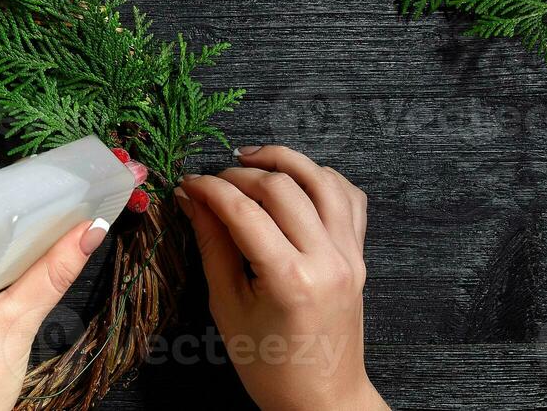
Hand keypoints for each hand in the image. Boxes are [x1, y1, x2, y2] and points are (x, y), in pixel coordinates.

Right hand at [177, 145, 386, 410]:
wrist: (324, 399)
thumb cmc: (269, 365)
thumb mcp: (227, 306)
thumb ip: (212, 245)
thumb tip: (191, 199)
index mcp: (290, 279)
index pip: (244, 210)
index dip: (209, 188)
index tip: (187, 184)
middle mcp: (327, 260)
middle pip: (282, 186)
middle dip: (239, 173)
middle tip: (211, 182)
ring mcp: (350, 255)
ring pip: (321, 179)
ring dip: (283, 160)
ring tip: (250, 159)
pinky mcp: (359, 255)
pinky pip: (349, 198)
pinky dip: (322, 178)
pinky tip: (294, 180)